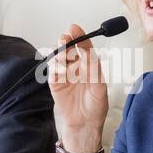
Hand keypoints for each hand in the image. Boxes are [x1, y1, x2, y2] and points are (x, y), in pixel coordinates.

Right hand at [46, 24, 108, 139]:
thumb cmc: (95, 107)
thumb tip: (88, 54)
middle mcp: (76, 68)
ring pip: (59, 58)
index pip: (84, 47)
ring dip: (60, 52)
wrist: (85, 124)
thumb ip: (93, 70)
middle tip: (66, 37)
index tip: (75, 28)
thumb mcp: (99, 87)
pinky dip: (54, 67)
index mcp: (89, 66)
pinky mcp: (55, 83)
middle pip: (69, 49)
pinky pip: (53, 71)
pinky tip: (59, 66)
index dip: (80, 36)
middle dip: (67, 41)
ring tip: (63, 51)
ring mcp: (65, 75)